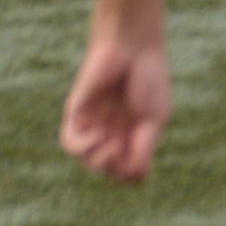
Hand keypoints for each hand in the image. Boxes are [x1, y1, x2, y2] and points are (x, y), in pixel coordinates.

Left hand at [61, 35, 170, 181]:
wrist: (132, 49)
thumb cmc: (148, 79)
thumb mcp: (154, 119)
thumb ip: (144, 148)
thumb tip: (134, 176)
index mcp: (135, 133)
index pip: (128, 169)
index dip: (131, 175)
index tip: (139, 165)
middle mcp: (113, 131)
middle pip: (107, 169)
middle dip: (115, 169)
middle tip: (123, 153)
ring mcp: (94, 124)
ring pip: (87, 160)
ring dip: (98, 161)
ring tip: (109, 145)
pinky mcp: (77, 114)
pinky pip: (71, 144)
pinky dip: (83, 148)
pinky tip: (97, 136)